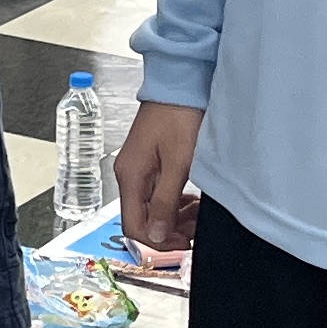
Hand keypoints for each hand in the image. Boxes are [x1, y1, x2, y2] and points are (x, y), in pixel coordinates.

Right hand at [114, 100, 200, 254]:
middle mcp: (129, 174)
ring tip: (197, 216)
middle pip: (142, 219)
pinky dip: (174, 203)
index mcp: (131, 176)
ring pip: (151, 208)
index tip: (184, 243)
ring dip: (173, 218)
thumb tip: (154, 235)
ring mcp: (138, 168)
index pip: (134, 226)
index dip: (158, 241)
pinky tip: (191, 200)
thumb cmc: (179, 116)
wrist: (179, 84)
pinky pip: (156, 194)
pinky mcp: (149, 162)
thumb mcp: (178, 163)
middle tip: (195, 231)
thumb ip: (165, 201)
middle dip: (168, 231)